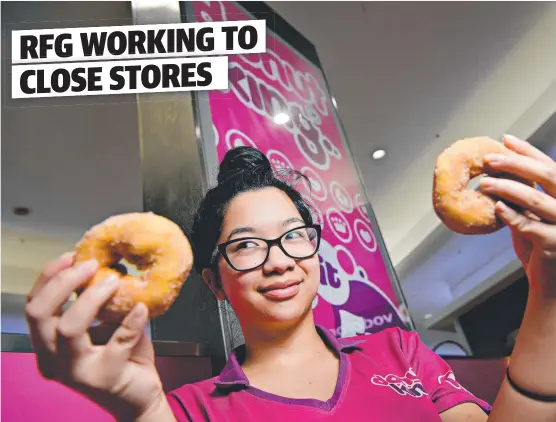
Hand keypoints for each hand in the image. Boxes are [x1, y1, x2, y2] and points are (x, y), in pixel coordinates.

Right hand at [25, 253, 165, 419]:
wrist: (139, 395)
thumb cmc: (121, 356)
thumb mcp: (104, 324)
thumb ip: (97, 301)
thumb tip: (105, 264)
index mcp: (48, 345)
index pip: (34, 307)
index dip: (49, 278)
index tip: (70, 255)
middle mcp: (53, 360)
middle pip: (39, 315)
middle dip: (63, 282)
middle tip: (91, 264)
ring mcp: (76, 372)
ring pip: (69, 329)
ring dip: (91, 297)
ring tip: (114, 280)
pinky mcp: (105, 378)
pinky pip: (117, 342)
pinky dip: (131, 320)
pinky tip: (142, 308)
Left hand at [481, 134, 555, 297]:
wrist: (552, 287)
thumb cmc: (542, 249)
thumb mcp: (536, 217)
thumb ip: (526, 197)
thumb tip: (500, 172)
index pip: (551, 167)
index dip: (529, 151)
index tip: (506, 139)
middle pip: (548, 176)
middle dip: (516, 163)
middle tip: (489, 158)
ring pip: (536, 199)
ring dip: (507, 188)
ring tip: (484, 183)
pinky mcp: (554, 244)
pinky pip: (528, 225)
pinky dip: (511, 214)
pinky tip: (496, 206)